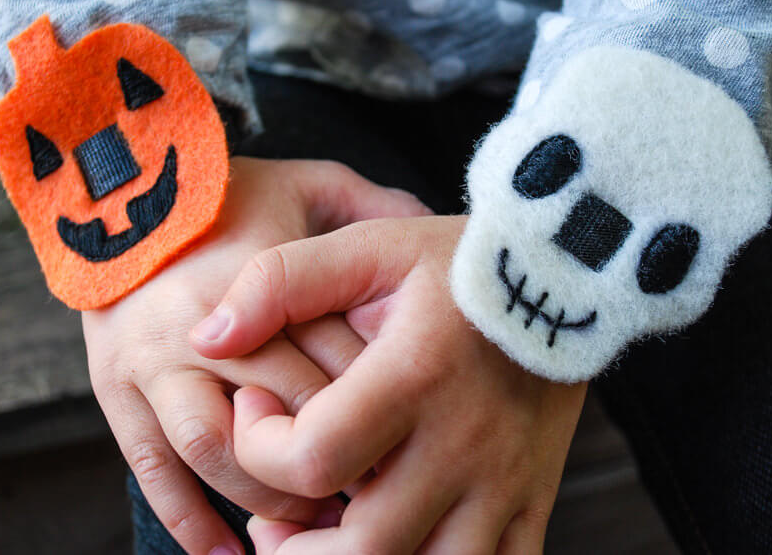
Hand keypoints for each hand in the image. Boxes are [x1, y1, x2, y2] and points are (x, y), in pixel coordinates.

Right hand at [83, 157, 430, 553]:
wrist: (115, 196)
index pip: (331, 358)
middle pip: (278, 411)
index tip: (413, 438)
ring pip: (213, 450)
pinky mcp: (113, 392)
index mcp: (259, 279)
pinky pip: (151, 469)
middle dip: (331, 460)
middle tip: (375, 494)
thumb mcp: (303, 181)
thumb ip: (370, 206)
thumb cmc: (223, 194)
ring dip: (264, 497)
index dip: (378, 405)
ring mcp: (151, 364)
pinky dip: (187, 521)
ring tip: (310, 526)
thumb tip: (434, 229)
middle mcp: (202, 327)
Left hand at [195, 216, 586, 553]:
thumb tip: (207, 336)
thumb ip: (279, 282)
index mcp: (414, 377)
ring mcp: (504, 483)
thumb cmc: (457, 261)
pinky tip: (401, 551)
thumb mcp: (369, 247)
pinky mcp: (532, 499)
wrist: (565, 276)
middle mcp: (462, 444)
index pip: (311, 457)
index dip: (256, 447)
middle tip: (268, 517)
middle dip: (291, 550)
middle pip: (364, 549)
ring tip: (324, 544)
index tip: (254, 409)